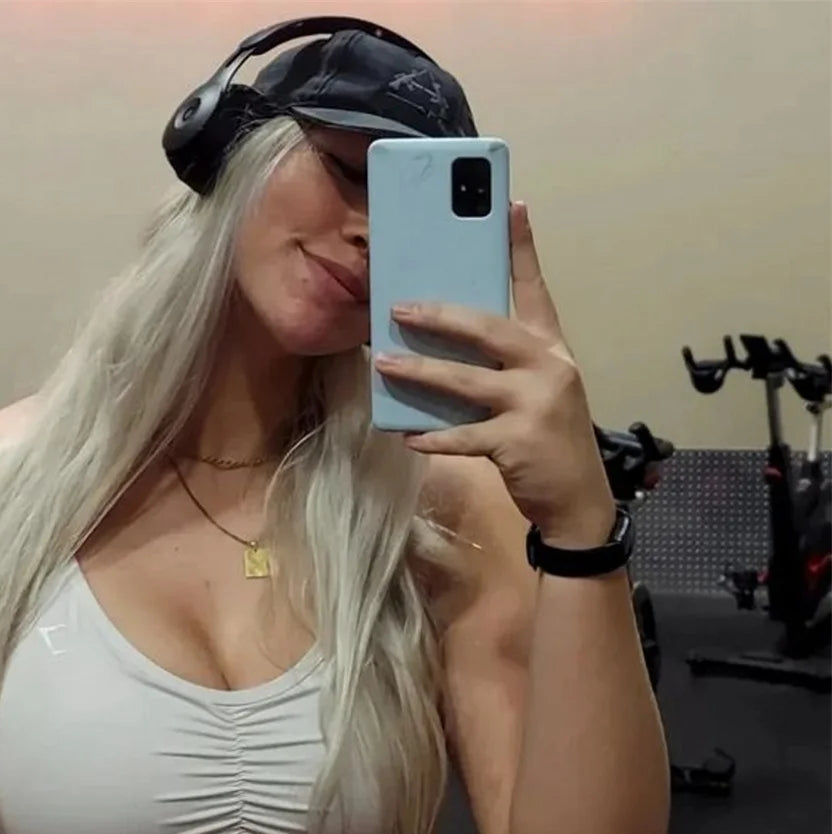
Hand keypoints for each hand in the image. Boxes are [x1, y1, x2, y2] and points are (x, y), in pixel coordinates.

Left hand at [373, 201, 615, 541]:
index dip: (521, 247)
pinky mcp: (516, 443)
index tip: (510, 204)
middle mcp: (547, 367)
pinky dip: (433, 437)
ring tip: (384, 364)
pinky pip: (463, 437)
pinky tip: (407, 435)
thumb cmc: (549, 439)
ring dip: (420, 374)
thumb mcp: (540, 389)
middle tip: (399, 308)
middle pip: (487, 329)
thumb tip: (449, 344)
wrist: (579, 499)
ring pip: (465, 382)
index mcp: (552, 347)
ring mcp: (533, 404)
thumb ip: (508, 362)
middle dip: (440, 317)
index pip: (534, 288)